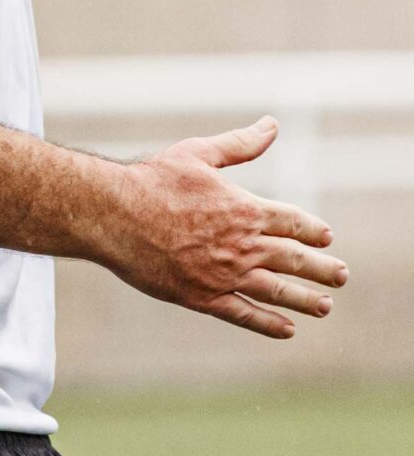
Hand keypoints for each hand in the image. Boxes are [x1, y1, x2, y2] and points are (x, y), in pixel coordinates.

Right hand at [88, 117, 346, 337]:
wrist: (113, 214)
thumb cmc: (151, 180)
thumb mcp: (198, 153)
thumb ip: (240, 145)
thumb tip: (272, 125)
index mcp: (246, 209)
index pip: (294, 223)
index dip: (313, 231)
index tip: (326, 238)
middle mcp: (243, 245)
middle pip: (295, 260)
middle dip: (323, 269)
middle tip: (341, 276)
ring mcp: (224, 274)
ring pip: (277, 290)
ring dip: (306, 300)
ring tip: (325, 306)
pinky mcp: (201, 296)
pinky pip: (244, 313)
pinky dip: (268, 323)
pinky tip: (287, 329)